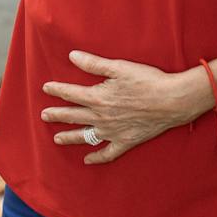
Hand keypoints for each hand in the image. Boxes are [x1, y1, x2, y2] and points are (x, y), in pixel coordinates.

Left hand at [40, 51, 203, 163]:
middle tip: (44, 115)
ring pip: (85, 136)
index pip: (71, 94)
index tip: (46, 88)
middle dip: (57, 115)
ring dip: (70, 137)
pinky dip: (97, 158)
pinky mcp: (126, 142)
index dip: (57, 90)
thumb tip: (72, 56)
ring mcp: (112, 132)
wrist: (172, 101)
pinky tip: (88, 160)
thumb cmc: (147, 80)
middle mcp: (101, 117)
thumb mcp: (119, 67)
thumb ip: (94, 63)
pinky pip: (107, 153)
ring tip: (57, 139)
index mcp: (98, 97)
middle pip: (73, 116)